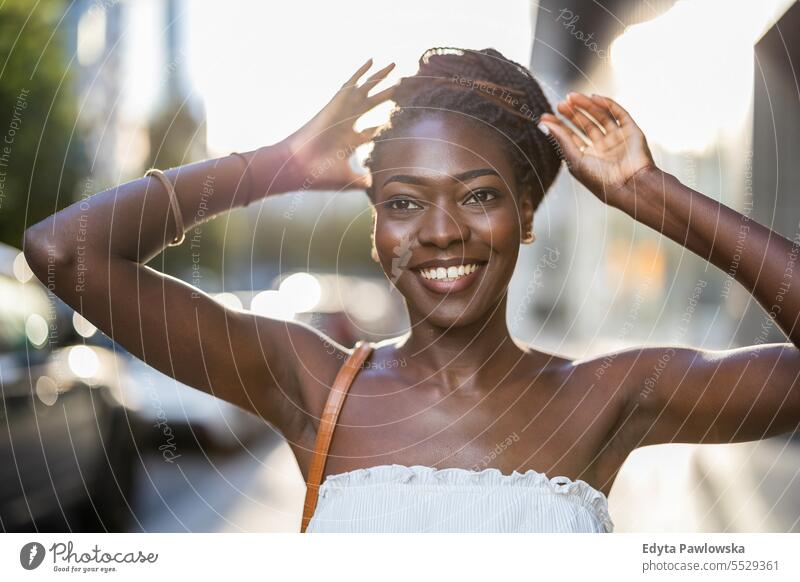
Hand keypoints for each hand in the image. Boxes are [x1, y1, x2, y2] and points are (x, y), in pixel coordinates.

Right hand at [280, 59, 395, 191]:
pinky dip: (361, 72)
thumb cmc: (319, 174)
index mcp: (350, 141)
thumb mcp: (348, 180)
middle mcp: (348, 123)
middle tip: (401, 86)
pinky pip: (351, 83)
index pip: (372, 130)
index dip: (384, 126)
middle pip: (371, 105)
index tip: (398, 120)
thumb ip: (364, 181)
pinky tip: (373, 60)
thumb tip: (377, 187)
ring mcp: (343, 112)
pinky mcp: (337, 104)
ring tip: (394, 66)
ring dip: (379, 77)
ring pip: (365, 89)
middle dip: (386, 95)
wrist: (299, 165)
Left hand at [538, 92, 655, 205]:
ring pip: (600, 116)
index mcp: (589, 157)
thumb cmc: (600, 179)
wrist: (629, 185)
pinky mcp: (631, 131)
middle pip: (586, 125)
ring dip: (587, 106)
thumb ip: (562, 140)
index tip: (545, 117)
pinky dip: (607, 104)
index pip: (572, 137)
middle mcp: (603, 147)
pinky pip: (619, 113)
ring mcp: (617, 138)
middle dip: (573, 114)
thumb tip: (544, 124)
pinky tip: (593, 98)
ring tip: (571, 97)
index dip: (559, 126)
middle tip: (560, 104)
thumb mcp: (576, 160)